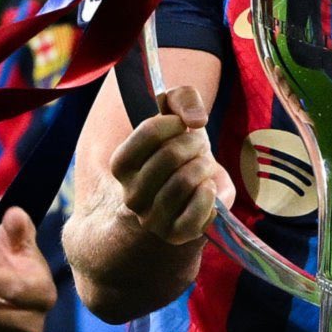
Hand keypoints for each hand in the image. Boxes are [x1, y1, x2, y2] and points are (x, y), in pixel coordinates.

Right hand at [109, 85, 235, 244]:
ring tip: (203, 167)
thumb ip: (182, 97)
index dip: (174, 121)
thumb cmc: (181, 146)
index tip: (182, 124)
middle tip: (197, 147)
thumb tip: (196, 120)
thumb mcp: (177, 112)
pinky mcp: (176, 234)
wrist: (194, 187)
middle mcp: (131, 195)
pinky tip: (207, 188)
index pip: (148, 132)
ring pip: (186, 180)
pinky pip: (197, 210)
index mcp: (121, 165)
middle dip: (194, 143)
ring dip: (204, 166)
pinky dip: (210, 193)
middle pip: (171, 155)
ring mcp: (152, 218)